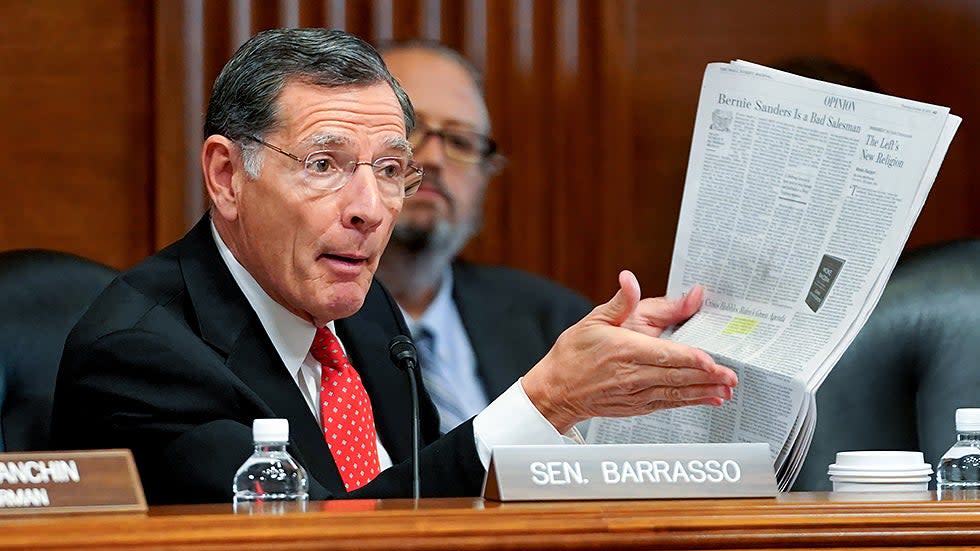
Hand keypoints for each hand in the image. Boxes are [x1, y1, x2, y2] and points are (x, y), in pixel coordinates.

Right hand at [521, 271, 736, 432]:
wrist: (556, 390)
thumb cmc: (574, 353)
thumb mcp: (594, 320)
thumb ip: (621, 301)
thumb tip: (630, 279)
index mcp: (624, 349)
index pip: (664, 355)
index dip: (690, 359)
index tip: (711, 361)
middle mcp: (631, 374)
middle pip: (676, 376)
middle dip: (707, 377)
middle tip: (731, 377)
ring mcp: (635, 393)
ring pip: (676, 393)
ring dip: (703, 392)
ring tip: (726, 390)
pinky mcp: (636, 405)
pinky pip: (668, 404)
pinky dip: (689, 402)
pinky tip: (707, 399)